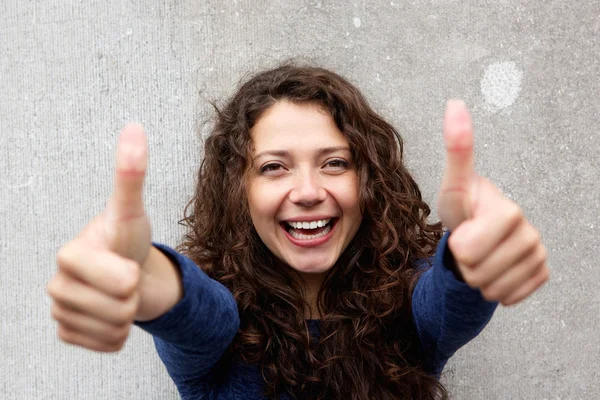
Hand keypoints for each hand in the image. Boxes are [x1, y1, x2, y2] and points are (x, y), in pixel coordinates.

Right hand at [47, 124, 150, 350]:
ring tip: (119, 293)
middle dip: (133, 296)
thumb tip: (134, 127)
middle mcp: (56, 286)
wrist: (128, 270)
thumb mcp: (132, 210)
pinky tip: (112, 312)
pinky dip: (119, 334)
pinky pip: (108, 346)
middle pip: (121, 310)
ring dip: (128, 315)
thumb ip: (131, 174)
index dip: (133, 275)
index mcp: (68, 256)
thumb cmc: (128, 241)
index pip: (121, 284)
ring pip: (115, 330)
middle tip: (125, 277)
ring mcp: (60, 312)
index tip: (125, 260)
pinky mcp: (69, 335)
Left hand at [437, 100, 548, 305]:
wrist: (478, 234)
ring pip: (491, 289)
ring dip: (478, 278)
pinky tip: (495, 268)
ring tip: (480, 255)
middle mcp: (530, 232)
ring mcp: (539, 254)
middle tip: (469, 244)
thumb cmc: (463, 210)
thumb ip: (457, 150)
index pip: (466, 250)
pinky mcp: (542, 273)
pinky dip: (495, 289)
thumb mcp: (453, 186)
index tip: (464, 229)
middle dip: (465, 264)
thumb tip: (454, 102)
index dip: (457, 245)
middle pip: (477, 274)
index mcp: (509, 211)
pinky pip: (510, 296)